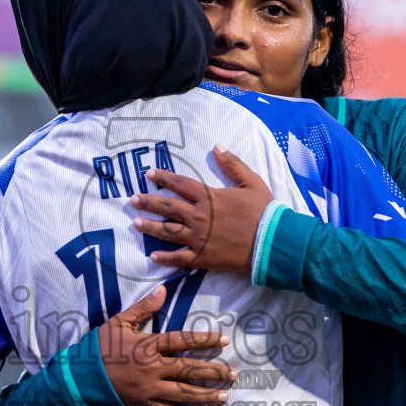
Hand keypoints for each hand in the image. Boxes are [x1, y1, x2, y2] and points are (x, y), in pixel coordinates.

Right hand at [97, 287, 234, 405]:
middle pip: (189, 370)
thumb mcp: (118, 323)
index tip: (224, 340)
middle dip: (214, 372)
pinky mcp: (143, 404)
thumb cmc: (99, 348)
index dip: (204, 339)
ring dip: (206, 395)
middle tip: (234, 374)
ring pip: (183, 392)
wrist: (80, 378)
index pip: (181, 341)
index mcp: (147, 346)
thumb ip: (142, 308)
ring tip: (225, 396)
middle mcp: (152, 368)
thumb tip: (162, 289)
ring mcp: (149, 388)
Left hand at [131, 147, 272, 276]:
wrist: (273, 242)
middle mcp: (199, 217)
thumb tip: (217, 146)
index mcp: (210, 197)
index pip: (180, 184)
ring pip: (168, 231)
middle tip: (133, 199)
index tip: (149, 174)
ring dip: (150, 227)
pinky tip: (152, 256)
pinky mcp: (203, 258)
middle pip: (168, 207)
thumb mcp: (251, 182)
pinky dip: (165, 258)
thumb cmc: (264, 212)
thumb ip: (233, 164)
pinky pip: (179, 258)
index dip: (163, 178)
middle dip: (148, 202)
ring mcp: (199, 238)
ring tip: (135, 223)